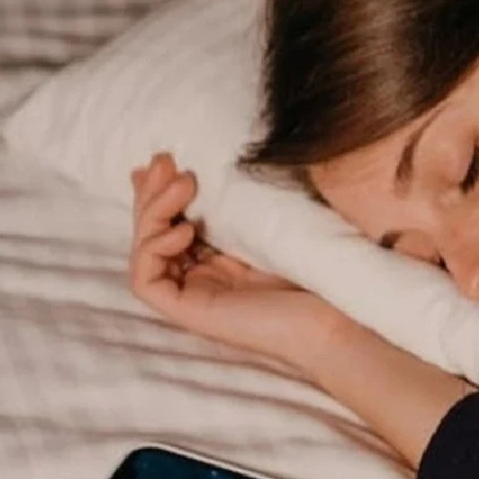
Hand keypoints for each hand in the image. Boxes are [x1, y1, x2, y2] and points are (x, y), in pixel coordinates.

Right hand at [129, 153, 355, 373]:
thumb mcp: (268, 224)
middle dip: (151, 193)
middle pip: (151, 232)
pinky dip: (153, 250)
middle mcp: (200, 276)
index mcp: (218, 258)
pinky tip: (184, 231)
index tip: (167, 158)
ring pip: (144, 252)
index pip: (171, 221)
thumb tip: (207, 166)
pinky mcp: (187, 313)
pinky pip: (145, 282)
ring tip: (182, 186)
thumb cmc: (315, 272)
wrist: (334, 319)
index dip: (160, 190)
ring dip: (152, 213)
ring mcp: (192, 295)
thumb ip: (237, 203)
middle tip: (164, 160)